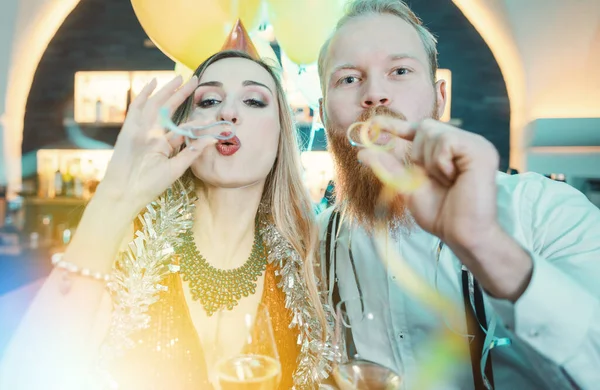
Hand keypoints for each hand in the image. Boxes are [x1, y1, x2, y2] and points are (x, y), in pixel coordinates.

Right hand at [96, 75, 216, 217]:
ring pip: (156, 104)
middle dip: (182, 95)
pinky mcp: (129, 129)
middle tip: (195, 81)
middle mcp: (153, 135)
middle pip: (169, 110)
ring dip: (167, 90)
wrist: (124, 192)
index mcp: (164, 145)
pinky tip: (153, 82)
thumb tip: (212, 140)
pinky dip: (144, 95)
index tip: (211, 118)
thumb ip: (192, 153)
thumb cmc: (149, 185)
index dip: (196, 122)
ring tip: (180, 78)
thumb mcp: (175, 169)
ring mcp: (141, 130)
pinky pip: (137, 107)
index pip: (183, 128)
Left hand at [357, 117, 499, 250]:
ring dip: (429, 162)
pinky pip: (445, 142)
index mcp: (449, 150)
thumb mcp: (407, 186)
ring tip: (447, 182)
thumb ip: (388, 167)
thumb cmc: (439, 214)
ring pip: (433, 132)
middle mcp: (464, 143)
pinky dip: (440, 164)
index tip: (372, 123)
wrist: (461, 235)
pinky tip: (454, 180)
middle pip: (425, 126)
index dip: (396, 124)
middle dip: (418, 153)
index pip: (420, 129)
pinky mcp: (481, 150)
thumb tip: (362, 152)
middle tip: (431, 178)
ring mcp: (475, 145)